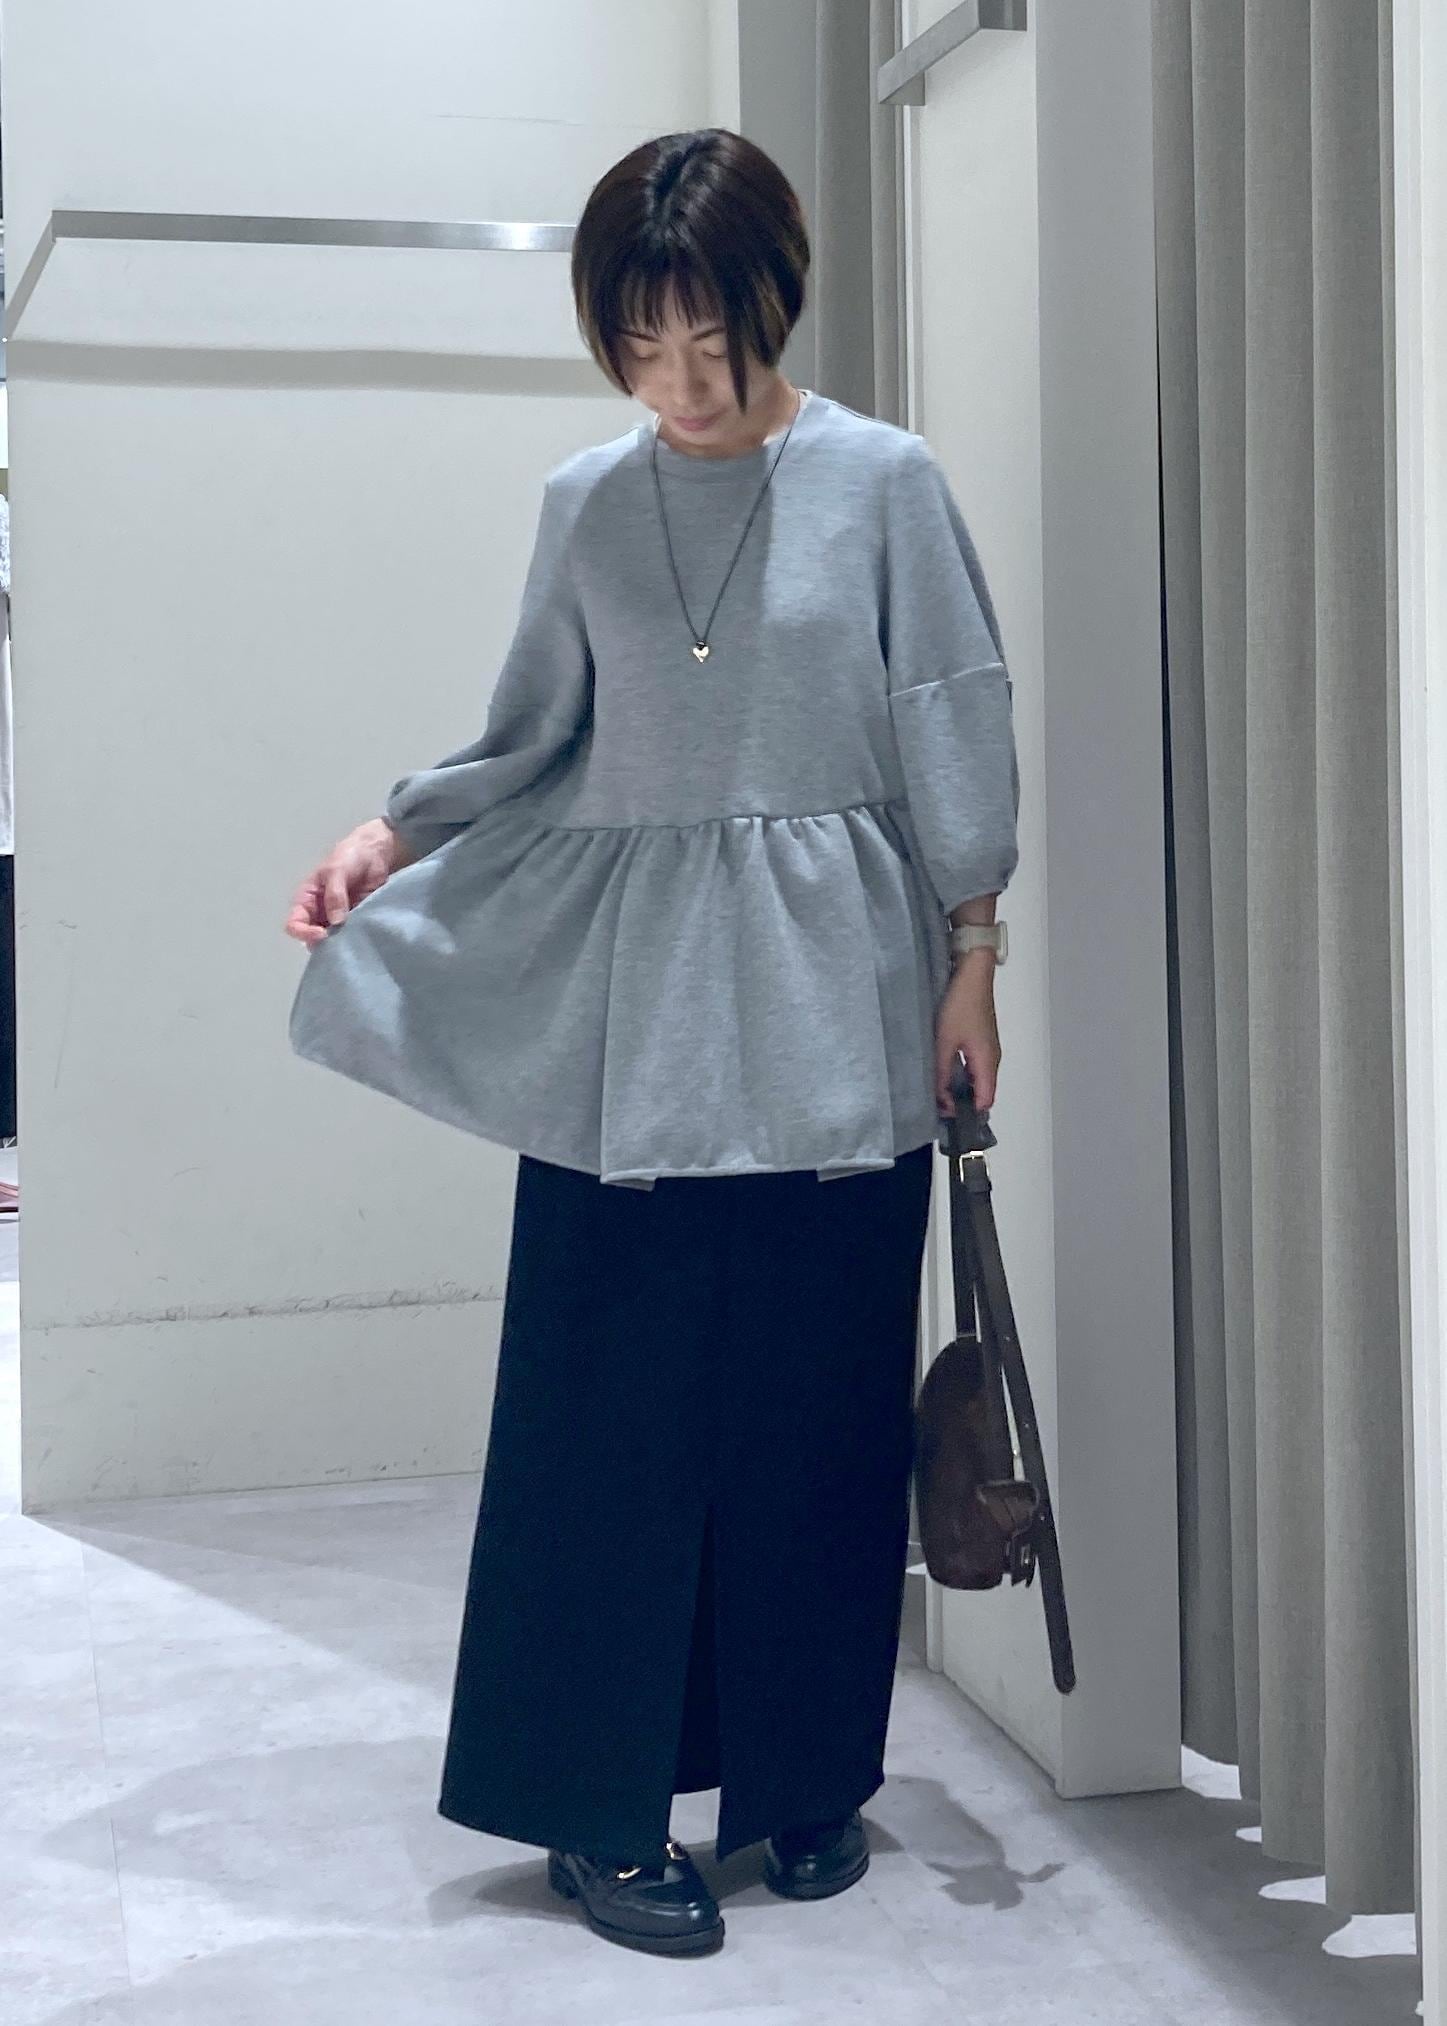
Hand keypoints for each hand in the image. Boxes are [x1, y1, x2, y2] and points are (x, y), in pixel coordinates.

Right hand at [284, 817, 416, 947]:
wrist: (376, 852)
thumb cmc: (350, 856)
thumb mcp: (337, 870)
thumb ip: (334, 894)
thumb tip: (336, 921)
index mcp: (307, 900)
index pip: (294, 924)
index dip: (304, 932)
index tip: (322, 934)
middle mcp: (319, 913)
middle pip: (312, 938)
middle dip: (324, 944)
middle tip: (340, 944)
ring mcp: (338, 920)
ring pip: (333, 941)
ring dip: (340, 945)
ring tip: (354, 944)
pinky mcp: (356, 922)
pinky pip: (352, 937)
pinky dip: (356, 941)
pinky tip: (365, 940)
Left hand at [934, 953, 1001, 1117]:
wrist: (972, 973)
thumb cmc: (960, 1004)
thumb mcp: (944, 1041)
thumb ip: (942, 1072)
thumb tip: (941, 1099)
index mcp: (987, 1061)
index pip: (985, 1101)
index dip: (968, 1112)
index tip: (946, 1116)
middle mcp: (992, 1058)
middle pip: (981, 1091)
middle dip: (961, 1102)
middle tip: (936, 1105)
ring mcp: (988, 1048)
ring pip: (976, 1078)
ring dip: (959, 1087)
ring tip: (936, 1090)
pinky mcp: (981, 1039)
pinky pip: (973, 1066)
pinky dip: (961, 1073)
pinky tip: (943, 1070)